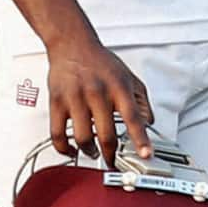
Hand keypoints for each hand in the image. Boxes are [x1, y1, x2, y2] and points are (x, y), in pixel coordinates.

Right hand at [46, 35, 154, 167]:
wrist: (73, 44)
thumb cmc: (100, 62)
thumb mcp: (128, 76)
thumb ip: (141, 100)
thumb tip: (150, 122)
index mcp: (118, 87)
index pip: (133, 117)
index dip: (141, 138)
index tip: (147, 154)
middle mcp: (98, 93)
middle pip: (107, 133)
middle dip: (112, 155)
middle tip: (113, 162)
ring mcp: (76, 99)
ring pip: (83, 138)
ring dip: (90, 152)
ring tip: (94, 153)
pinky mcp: (57, 103)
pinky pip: (58, 135)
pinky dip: (64, 149)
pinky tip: (71, 150)